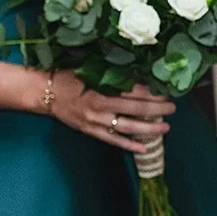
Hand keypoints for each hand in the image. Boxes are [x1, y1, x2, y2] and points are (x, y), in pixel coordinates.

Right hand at [49, 72, 174, 152]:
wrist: (44, 92)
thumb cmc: (68, 75)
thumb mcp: (90, 67)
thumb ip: (111, 72)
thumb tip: (138, 70)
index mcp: (102, 86)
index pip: (134, 90)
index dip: (152, 92)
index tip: (166, 91)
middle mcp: (101, 105)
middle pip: (136, 109)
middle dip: (157, 109)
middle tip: (173, 108)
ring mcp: (95, 120)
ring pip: (128, 127)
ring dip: (149, 128)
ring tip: (165, 128)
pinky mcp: (90, 131)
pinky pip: (112, 140)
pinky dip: (129, 145)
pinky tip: (144, 148)